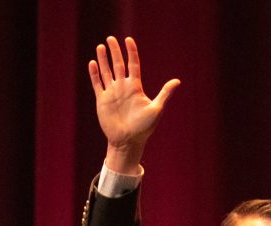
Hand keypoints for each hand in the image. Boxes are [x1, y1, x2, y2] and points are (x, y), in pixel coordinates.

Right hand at [89, 36, 179, 172]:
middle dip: (115, 52)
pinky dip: (94, 74)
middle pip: (118, 64)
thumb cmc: (144, 128)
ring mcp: (112, 93)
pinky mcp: (102, 101)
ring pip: (106, 72)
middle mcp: (123, 88)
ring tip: (101, 47)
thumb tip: (177, 81)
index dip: (131, 52)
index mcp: (135, 87)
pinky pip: (98, 84)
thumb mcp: (156, 109)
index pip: (133, 64)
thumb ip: (164, 94)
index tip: (128, 40)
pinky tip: (93, 63)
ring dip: (103, 60)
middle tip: (111, 39)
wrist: (128, 142)